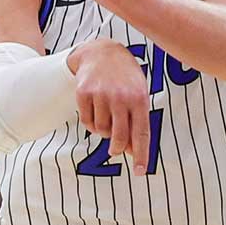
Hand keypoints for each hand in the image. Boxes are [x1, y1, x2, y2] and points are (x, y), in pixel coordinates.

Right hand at [67, 38, 150, 173]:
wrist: (101, 52)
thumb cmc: (125, 77)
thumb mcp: (138, 93)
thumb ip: (137, 121)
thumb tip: (132, 151)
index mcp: (139, 98)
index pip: (142, 133)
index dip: (142, 155)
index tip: (141, 172)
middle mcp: (120, 97)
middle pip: (119, 138)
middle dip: (118, 149)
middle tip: (116, 150)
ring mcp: (101, 95)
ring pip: (102, 132)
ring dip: (104, 131)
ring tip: (107, 116)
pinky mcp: (83, 93)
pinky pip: (87, 123)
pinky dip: (92, 124)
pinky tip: (96, 111)